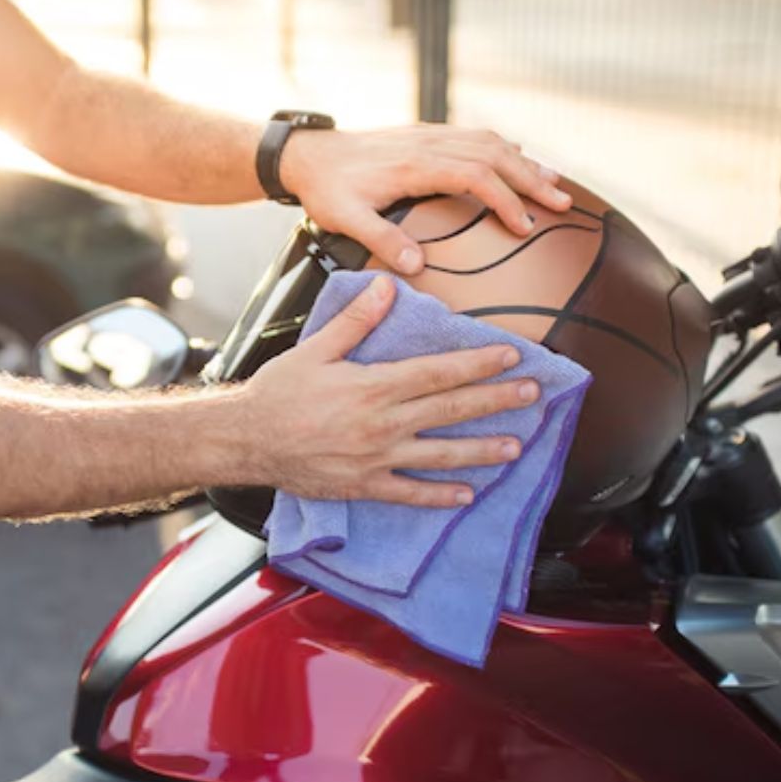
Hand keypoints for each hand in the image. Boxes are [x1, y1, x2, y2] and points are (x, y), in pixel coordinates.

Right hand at [243, 275, 539, 506]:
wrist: (247, 440)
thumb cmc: (278, 392)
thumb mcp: (316, 348)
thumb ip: (356, 320)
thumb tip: (388, 286)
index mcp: (373, 386)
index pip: (438, 372)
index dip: (478, 363)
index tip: (512, 355)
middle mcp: (382, 423)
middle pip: (451, 410)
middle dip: (496, 400)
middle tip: (533, 394)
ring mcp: (376, 458)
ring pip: (441, 454)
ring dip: (483, 449)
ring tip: (516, 446)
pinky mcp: (364, 485)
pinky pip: (410, 493)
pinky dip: (440, 496)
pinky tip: (466, 495)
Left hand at [280, 124, 573, 273]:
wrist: (307, 156)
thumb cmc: (326, 190)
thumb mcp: (344, 219)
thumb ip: (381, 239)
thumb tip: (415, 265)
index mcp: (415, 165)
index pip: (474, 177)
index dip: (504, 200)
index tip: (524, 227)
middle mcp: (428, 143)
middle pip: (493, 154)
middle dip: (531, 178)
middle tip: (562, 204)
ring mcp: (428, 135)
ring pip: (488, 141)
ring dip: (524, 160)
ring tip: (554, 183)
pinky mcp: (425, 135)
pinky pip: (473, 135)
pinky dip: (502, 147)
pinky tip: (519, 157)